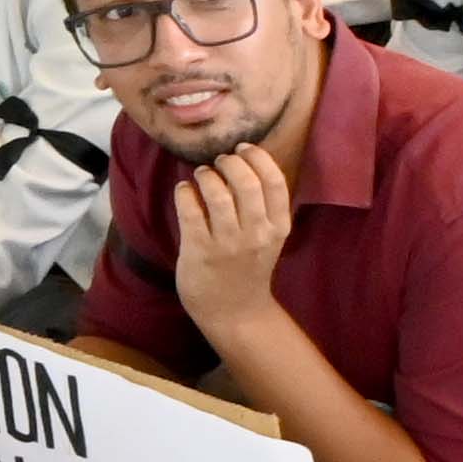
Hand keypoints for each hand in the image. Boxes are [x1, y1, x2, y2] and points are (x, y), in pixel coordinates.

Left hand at [167, 142, 297, 341]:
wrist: (234, 312)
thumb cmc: (248, 268)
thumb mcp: (269, 238)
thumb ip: (263, 207)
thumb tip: (243, 161)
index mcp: (278, 228)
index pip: (274, 181)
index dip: (257, 157)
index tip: (243, 149)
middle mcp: (256, 234)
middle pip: (246, 181)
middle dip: (228, 162)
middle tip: (218, 162)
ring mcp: (228, 244)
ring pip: (217, 192)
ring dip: (205, 175)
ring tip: (201, 176)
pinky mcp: (200, 250)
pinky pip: (190, 209)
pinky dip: (184, 192)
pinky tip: (185, 191)